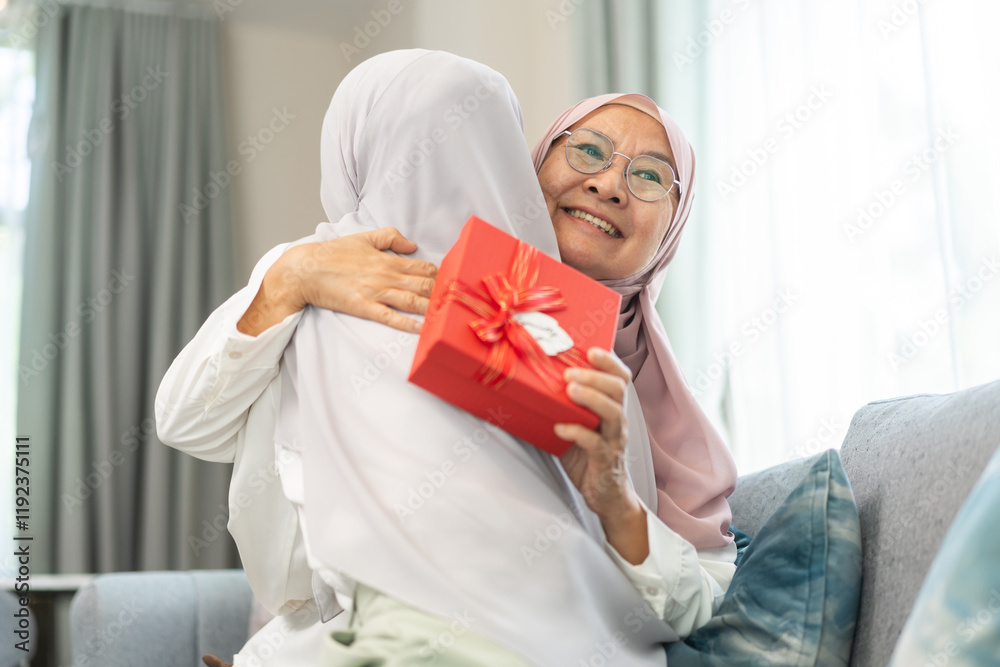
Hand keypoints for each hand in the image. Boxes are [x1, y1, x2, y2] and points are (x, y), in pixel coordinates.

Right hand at [238, 227, 436, 335]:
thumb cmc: (333, 254)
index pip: (422, 267)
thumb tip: (412, 244)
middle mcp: (386, 275)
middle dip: (443, 292)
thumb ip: (390, 237)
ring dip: (432, 307)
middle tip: (460, 300)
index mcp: (387, 259)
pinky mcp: (364, 307)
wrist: (306, 269)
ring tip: (450, 314)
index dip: (441, 275)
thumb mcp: (364, 237)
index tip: (455, 282)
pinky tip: (422, 329)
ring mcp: (376, 292)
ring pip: (412, 301)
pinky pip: (390, 317)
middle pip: (423, 284)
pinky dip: (408, 324)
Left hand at [556, 348, 648, 563]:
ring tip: (570, 390)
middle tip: (569, 372)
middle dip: (595, 375)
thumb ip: (564, 406)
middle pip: (618, 389)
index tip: (591, 350)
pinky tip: (560, 427)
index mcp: (612, 407)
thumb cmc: (588, 456)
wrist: (605, 495)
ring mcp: (613, 440)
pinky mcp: (605, 460)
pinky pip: (595, 443)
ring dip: (591, 397)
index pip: (620, 377)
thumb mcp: (577, 425)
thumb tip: (532, 384)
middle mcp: (617, 421)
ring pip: (613, 412)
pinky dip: (577, 432)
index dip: (609, 362)